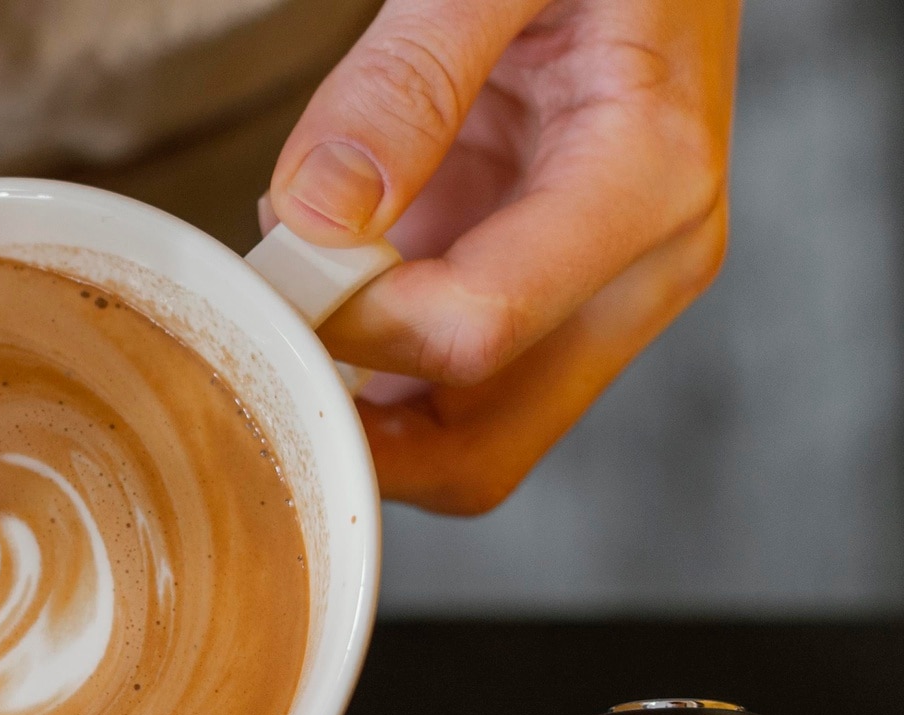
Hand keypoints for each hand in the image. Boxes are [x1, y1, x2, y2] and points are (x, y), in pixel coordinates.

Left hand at [263, 0, 738, 513]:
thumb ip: (409, 73)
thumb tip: (321, 211)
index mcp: (646, 179)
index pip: (476, 330)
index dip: (349, 323)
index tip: (272, 266)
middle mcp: (636, 265)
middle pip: (481, 452)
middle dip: (354, 435)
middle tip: (257, 352)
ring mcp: (588, 292)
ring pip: (460, 442)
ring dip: (355, 411)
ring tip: (281, 313)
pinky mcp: (539, 289)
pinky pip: (445, 386)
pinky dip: (367, 368)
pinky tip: (314, 292)